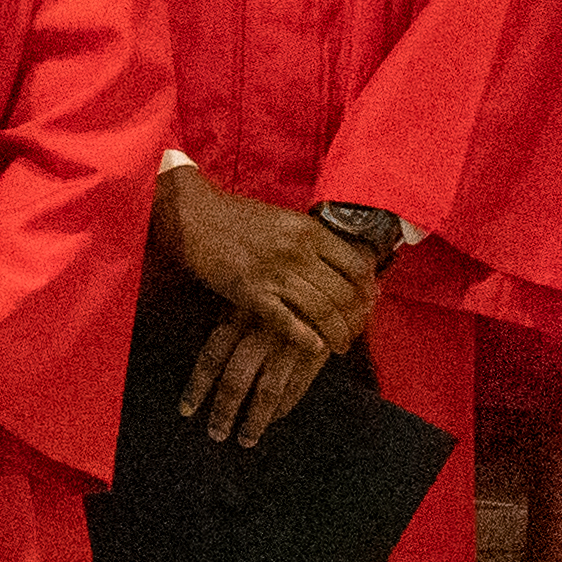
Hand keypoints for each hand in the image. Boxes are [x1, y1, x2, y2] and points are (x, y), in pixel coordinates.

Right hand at [155, 169, 378, 362]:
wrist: (193, 214)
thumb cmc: (237, 216)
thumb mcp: (283, 219)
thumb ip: (311, 239)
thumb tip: (339, 262)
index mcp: (308, 230)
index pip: (355, 265)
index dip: (367, 288)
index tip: (368, 301)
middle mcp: (297, 251)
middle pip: (342, 292)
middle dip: (355, 318)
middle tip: (356, 330)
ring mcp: (274, 273)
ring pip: (321, 310)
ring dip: (336, 333)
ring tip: (340, 345)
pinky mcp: (250, 292)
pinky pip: (286, 321)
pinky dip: (305, 338)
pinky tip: (315, 347)